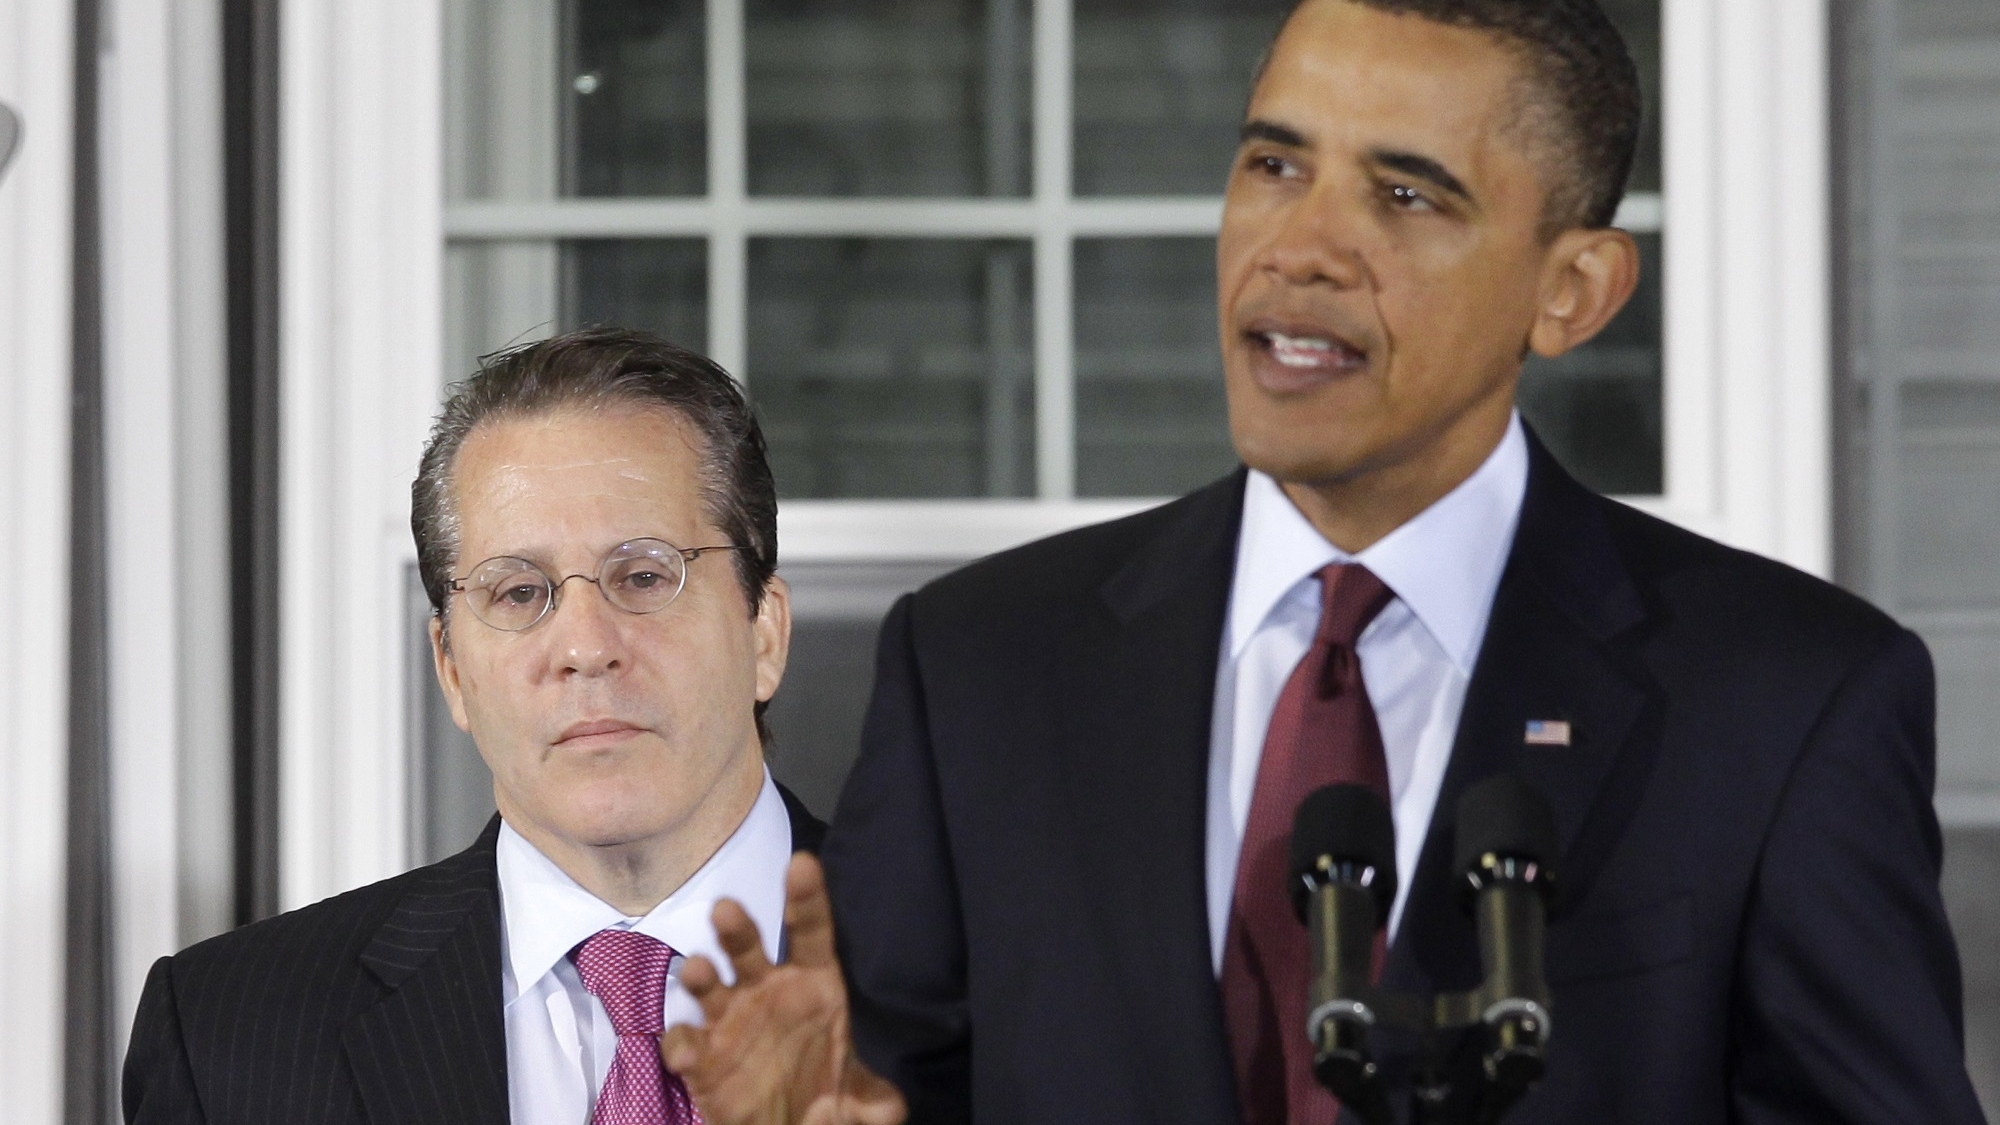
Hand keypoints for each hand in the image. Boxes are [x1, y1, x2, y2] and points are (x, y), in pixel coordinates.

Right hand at [660, 854, 907, 1124]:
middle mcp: (767, 992)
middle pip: (749, 948)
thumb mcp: (857, 1101)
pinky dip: (681, 1043)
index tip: (802, 864)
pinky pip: (686, 1042)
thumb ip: (874, 1101)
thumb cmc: (822, 1096)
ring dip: (701, 976)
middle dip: (737, 929)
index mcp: (812, 985)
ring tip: (699, 970)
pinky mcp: (703, 1057)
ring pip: (711, 986)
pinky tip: (688, 1051)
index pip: (812, 933)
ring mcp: (730, 1021)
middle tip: (726, 908)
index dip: (807, 898)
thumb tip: (891, 1111)